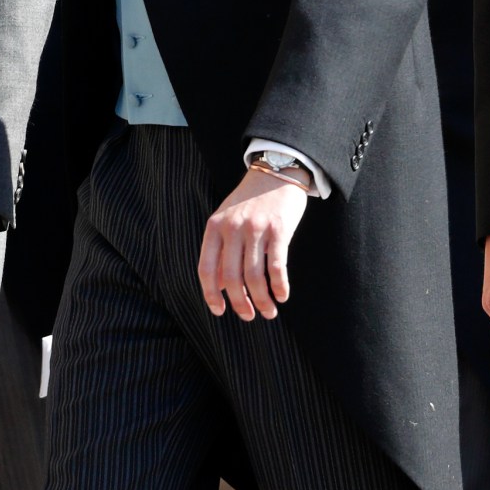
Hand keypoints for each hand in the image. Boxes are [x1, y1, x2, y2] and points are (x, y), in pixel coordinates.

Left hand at [198, 168, 308, 320]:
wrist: (276, 172)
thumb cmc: (251, 201)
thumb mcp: (228, 219)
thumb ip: (221, 250)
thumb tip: (219, 288)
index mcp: (215, 227)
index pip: (207, 269)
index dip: (211, 295)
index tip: (219, 311)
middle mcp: (233, 228)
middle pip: (232, 278)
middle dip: (240, 304)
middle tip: (249, 316)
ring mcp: (256, 229)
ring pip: (255, 277)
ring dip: (262, 301)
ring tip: (268, 312)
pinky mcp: (279, 230)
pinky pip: (276, 267)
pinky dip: (279, 287)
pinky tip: (282, 296)